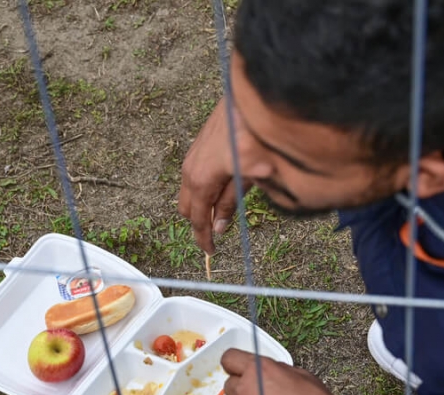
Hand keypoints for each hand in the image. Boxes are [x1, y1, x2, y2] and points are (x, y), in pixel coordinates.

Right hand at [178, 97, 249, 254]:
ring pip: (191, 190)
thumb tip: (219, 226)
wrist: (253, 94)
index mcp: (201, 179)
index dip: (203, 238)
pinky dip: (205, 188)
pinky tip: (223, 189)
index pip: (197, 218)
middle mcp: (191, 167)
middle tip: (216, 235)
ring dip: (204, 204)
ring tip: (222, 214)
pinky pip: (196, 175)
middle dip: (200, 222)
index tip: (210, 251)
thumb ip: (232, 202)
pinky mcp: (201, 143)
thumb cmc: (255, 132)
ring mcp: (194, 154)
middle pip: (187, 207)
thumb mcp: (251, 175)